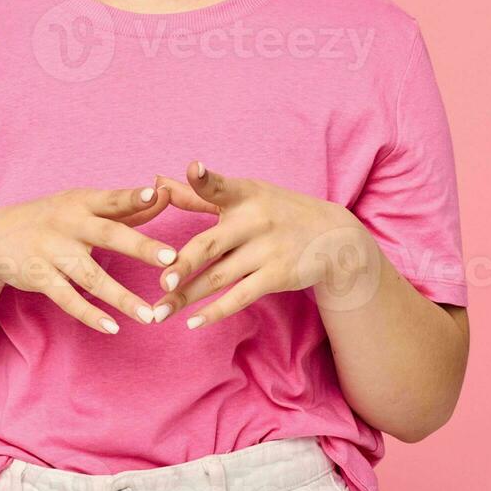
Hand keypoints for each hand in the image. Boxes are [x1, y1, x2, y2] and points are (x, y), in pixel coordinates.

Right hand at [0, 185, 180, 333]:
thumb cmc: (52, 219)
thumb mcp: (82, 206)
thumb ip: (124, 206)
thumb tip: (164, 195)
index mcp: (82, 203)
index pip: (111, 200)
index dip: (132, 198)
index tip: (155, 194)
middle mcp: (68, 224)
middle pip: (108, 235)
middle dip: (139, 246)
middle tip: (170, 258)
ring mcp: (51, 251)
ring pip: (91, 276)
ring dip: (121, 297)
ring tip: (149, 315)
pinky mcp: (38, 276)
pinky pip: (67, 299)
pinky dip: (89, 314)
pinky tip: (112, 328)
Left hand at [146, 161, 373, 327]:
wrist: (335, 236)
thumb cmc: (276, 211)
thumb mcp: (244, 196)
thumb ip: (198, 193)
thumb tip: (156, 182)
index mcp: (243, 195)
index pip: (220, 185)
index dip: (204, 178)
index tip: (192, 168)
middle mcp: (254, 221)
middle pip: (210, 244)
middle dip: (182, 264)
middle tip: (159, 282)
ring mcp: (267, 250)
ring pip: (219, 277)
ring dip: (187, 296)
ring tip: (159, 312)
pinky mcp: (277, 275)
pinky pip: (241, 297)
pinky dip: (216, 311)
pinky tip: (193, 322)